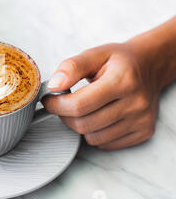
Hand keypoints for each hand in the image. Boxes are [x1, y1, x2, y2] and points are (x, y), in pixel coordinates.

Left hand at [43, 42, 161, 149]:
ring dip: (80, 126)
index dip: (56, 104)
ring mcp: (142, 120)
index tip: (49, 99)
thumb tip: (54, 85)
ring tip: (82, 109)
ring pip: (93, 138)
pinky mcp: (145, 132)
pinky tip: (98, 117)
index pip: (78, 105)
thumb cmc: (119, 61)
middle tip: (63, 104)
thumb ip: (71, 67)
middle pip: (83, 124)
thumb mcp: (95, 54)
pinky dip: (96, 133)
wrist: (150, 66)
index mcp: (122, 80)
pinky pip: (107, 144)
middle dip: (65, 116)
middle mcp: (136, 102)